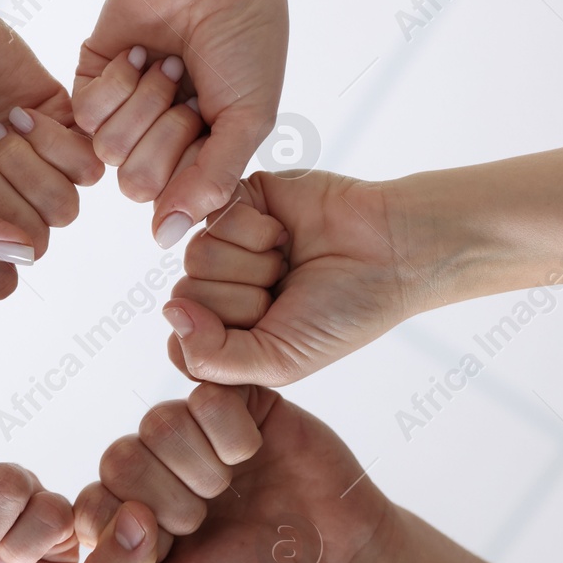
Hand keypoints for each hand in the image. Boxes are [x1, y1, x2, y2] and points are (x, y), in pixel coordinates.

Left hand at [74, 0, 289, 248]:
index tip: (215, 120)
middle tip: (189, 88)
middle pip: (136, 183)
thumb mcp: (247, 120)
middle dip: (167, 131)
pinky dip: (117, 81)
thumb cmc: (245, 40)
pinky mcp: (90, 82)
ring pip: (108, 150)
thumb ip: (212, 185)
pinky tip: (140, 54)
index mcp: (198, 158)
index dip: (192, 163)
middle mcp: (157, 143)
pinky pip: (84, 115)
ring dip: (144, 102)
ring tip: (168, 65)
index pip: (174, 202)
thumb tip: (168, 239)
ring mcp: (122, 114)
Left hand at [75, 382, 392, 562]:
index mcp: (125, 522)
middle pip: (119, 457)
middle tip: (204, 520)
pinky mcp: (234, 406)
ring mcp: (191, 436)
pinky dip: (231, 433)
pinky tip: (252, 456)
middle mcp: (151, 473)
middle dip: (168, 499)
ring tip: (228, 490)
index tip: (171, 545)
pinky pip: (206, 396)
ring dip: (200, 467)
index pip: (87, 505)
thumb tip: (122, 516)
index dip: (125, 525)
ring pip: (159, 422)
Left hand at [163, 170, 424, 385]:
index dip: (226, 340)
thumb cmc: (342, 314)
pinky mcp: (236, 200)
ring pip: (197, 257)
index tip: (272, 333)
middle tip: (288, 291)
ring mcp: (224, 243)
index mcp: (224, 332)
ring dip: (255, 264)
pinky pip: (214, 217)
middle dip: (246, 300)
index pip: (181, 343)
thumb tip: (170, 313)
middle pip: (187, 296)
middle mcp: (218, 288)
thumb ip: (213, 358)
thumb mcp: (278, 362)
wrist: (392, 255)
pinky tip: (284, 235)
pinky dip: (256, 231)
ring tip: (289, 263)